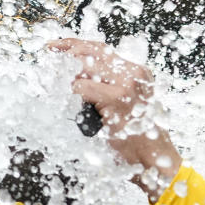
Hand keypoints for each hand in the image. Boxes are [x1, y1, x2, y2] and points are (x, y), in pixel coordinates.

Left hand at [48, 38, 181, 201]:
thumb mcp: (129, 107)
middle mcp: (135, 74)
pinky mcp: (117, 99)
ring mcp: (127, 85)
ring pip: (86, 67)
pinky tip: (67, 98)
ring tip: (54, 78)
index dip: (78, 44)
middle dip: (68, 50)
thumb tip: (81, 81)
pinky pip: (83, 88)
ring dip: (67, 74)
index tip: (60, 45)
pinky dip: (71, 92)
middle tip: (51, 51)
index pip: (103, 49)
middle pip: (94, 51)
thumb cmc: (138, 139)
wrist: (154, 159)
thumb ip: (111, 89)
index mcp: (138, 73)